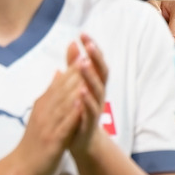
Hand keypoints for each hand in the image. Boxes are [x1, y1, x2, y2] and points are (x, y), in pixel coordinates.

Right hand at [12, 64, 84, 174]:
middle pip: (61, 89)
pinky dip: (72, 112)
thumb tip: (57, 72)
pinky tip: (80, 102)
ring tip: (84, 73)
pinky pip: (64, 123)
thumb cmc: (34, 141)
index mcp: (43, 104)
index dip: (71, 68)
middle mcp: (45, 111)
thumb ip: (50, 93)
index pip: (59, 83)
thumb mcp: (40, 113)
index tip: (81, 51)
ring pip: (63, 102)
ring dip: (74, 86)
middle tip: (85, 54)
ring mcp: (48, 124)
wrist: (22, 166)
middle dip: (74, 72)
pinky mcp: (53, 139)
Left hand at [66, 34, 109, 157]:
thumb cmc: (79, 109)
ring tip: (82, 64)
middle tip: (88, 45)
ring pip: (97, 90)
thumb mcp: (76, 84)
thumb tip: (72, 43)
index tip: (83, 33)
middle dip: (95, 58)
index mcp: (94, 84)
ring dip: (90, 77)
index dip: (91, 48)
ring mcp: (96, 107)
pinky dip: (86, 101)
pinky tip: (80, 92)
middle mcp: (99, 94)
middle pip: (101, 73)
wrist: (82, 140)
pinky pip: (91, 111)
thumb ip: (74, 66)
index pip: (95, 62)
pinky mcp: (90, 122)